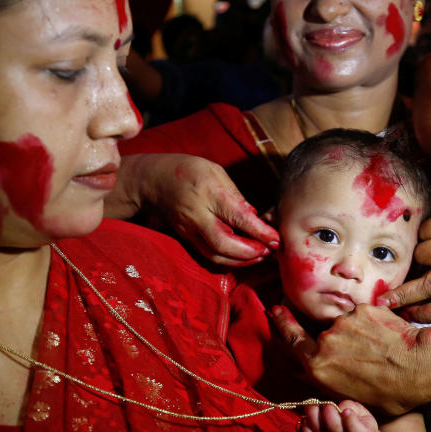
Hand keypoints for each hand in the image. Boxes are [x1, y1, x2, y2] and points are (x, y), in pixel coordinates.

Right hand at [109, 153, 279, 266]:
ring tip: (260, 255)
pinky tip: (243, 256)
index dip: (260, 232)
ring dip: (241, 260)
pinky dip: (228, 259)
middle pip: (224, 244)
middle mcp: (198, 216)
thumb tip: (255, 218)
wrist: (154, 180)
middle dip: (250, 252)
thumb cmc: (189, 171)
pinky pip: (209, 254)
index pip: (238, 218)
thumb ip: (236, 196)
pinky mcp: (187, 239)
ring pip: (216, 255)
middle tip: (269, 251)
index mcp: (210, 193)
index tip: (277, 239)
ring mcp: (189, 230)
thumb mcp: (217, 172)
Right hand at [271, 305, 430, 414]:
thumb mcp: (353, 400)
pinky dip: (376, 322)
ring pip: (348, 323)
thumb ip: (330, 384)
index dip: (283, 324)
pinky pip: (366, 313)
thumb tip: (315, 375)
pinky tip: (391, 337)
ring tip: (384, 349)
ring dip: (361, 332)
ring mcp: (345, 322)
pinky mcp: (365, 308)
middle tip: (369, 355)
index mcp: (318, 367)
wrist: (420, 368)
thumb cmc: (392, 393)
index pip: (293, 340)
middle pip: (327, 336)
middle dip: (343, 343)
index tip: (276, 309)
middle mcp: (326, 341)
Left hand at [300, 401, 380, 431]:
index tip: (346, 411)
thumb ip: (351, 407)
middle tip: (323, 403)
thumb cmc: (360, 426)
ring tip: (310, 406)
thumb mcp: (364, 414)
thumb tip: (336, 407)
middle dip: (328, 416)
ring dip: (312, 420)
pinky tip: (305, 420)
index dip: (351, 422)